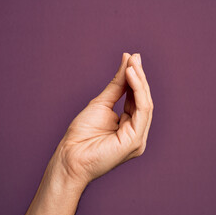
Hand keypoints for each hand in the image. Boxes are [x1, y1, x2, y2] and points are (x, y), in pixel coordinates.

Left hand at [56, 53, 152, 184]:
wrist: (70, 157)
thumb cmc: (82, 134)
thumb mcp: (102, 103)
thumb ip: (117, 85)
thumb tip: (127, 62)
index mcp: (129, 126)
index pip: (136, 99)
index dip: (134, 78)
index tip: (131, 58)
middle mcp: (137, 132)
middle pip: (143, 100)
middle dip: (139, 77)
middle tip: (134, 57)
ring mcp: (138, 138)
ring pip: (145, 104)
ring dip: (140, 82)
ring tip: (132, 64)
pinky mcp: (135, 141)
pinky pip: (142, 111)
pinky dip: (137, 91)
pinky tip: (131, 76)